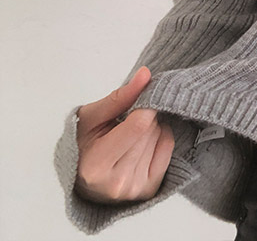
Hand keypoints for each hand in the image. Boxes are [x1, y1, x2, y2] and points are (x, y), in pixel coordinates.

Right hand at [73, 66, 174, 203]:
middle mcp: (117, 183)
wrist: (81, 177)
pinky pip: (168, 147)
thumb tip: (145, 74)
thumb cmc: (83, 143)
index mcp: (96, 165)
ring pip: (160, 137)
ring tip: (130, 136)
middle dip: (143, 117)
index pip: (139, 125)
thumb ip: (120, 96)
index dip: (143, 105)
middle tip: (125, 122)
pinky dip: (160, 138)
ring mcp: (134, 189)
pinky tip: (141, 143)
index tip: (137, 100)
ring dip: (151, 128)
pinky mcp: (149, 190)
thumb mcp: (91, 117)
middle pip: (150, 130)